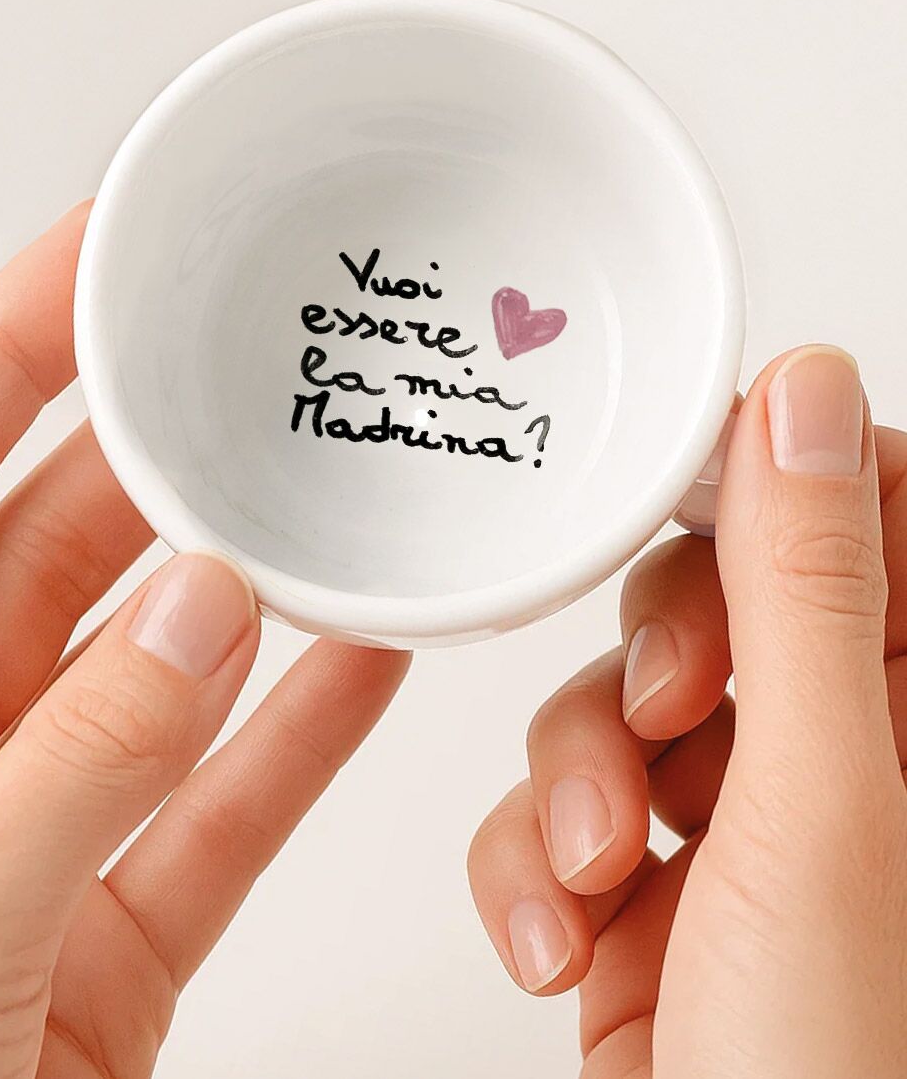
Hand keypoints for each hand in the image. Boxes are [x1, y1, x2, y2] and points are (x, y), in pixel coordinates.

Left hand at [0, 205, 409, 1078]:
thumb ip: (72, 770)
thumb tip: (197, 623)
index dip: (7, 348)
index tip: (101, 260)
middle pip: (52, 550)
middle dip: (156, 463)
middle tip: (251, 383)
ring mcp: (31, 834)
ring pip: (154, 670)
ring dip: (242, 594)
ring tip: (328, 505)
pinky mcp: (112, 929)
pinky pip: (220, 806)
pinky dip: (294, 739)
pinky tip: (366, 667)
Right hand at [468, 346, 906, 1076]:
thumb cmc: (826, 1078)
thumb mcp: (820, 809)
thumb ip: (805, 592)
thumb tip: (806, 393)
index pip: (870, 515)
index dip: (780, 490)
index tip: (696, 495)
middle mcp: (839, 765)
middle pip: (721, 603)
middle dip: (660, 666)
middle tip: (661, 724)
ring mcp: (733, 832)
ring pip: (617, 706)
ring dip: (574, 780)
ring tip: (592, 867)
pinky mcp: (640, 893)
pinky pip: (557, 808)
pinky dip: (532, 862)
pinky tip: (559, 939)